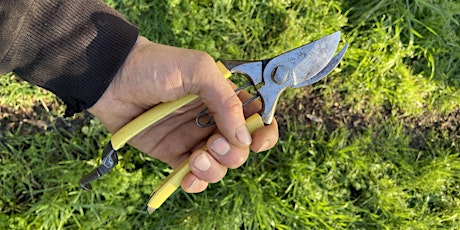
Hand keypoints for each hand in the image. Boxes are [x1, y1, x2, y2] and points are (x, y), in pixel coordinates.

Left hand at [88, 36, 277, 192]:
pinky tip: (189, 179)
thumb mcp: (198, 70)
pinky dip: (196, 182)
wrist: (112, 79)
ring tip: (196, 158)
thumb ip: (225, 99)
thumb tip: (244, 136)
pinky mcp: (174, 153)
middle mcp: (214, 119)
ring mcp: (194, 138)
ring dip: (214, 168)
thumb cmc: (155, 66)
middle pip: (241, 148)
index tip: (257, 141)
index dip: (263, 133)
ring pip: (220, 166)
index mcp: (225, 97)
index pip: (257, 119)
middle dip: (233, 153)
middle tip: (214, 143)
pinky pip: (193, 175)